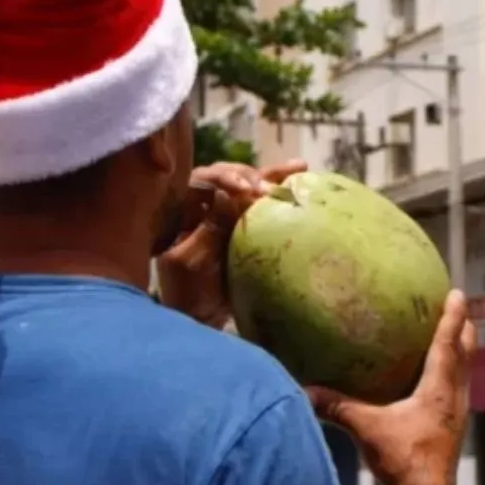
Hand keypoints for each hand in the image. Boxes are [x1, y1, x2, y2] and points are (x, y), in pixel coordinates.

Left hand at [156, 159, 306, 327]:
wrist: (199, 318)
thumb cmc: (186, 292)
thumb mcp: (191, 262)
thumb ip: (208, 229)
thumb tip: (226, 194)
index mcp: (182, 208)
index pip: (203, 179)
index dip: (224, 178)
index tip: (243, 188)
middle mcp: (205, 202)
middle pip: (229, 175)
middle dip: (250, 178)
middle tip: (268, 190)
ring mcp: (227, 211)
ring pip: (249, 184)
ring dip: (272, 175)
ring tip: (298, 167)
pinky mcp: (246, 222)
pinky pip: (262, 202)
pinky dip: (279, 188)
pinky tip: (301, 174)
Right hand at [307, 289, 477, 484]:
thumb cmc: (404, 460)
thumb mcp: (367, 428)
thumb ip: (337, 407)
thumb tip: (306, 389)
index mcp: (439, 389)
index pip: (448, 343)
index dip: (453, 316)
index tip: (456, 293)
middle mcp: (454, 396)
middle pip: (466, 352)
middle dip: (463, 328)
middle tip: (457, 306)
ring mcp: (457, 412)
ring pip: (465, 370)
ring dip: (461, 349)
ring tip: (452, 332)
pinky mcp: (453, 426)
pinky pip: (457, 387)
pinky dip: (453, 371)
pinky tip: (437, 375)